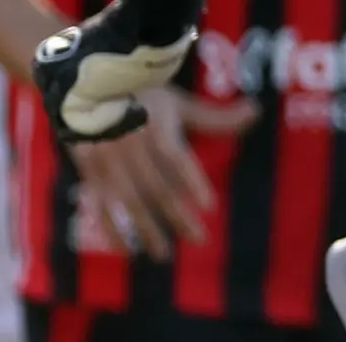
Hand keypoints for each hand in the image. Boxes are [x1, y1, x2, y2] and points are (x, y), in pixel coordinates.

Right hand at [66, 86, 255, 259]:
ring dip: (147, 231)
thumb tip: (256, 109)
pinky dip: (112, 230)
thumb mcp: (180, 104)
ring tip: (163, 254)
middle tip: (198, 240)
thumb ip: (215, 116)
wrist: (88, 91)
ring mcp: (109, 163)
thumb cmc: (145, 97)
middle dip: (177, 217)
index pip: (176, 159)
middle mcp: (132, 148)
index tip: (208, 206)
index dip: (191, 182)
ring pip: (129, 203)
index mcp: (157, 130)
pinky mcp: (90, 174)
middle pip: (157, 188)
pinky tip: (125, 250)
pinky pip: (100, 207)